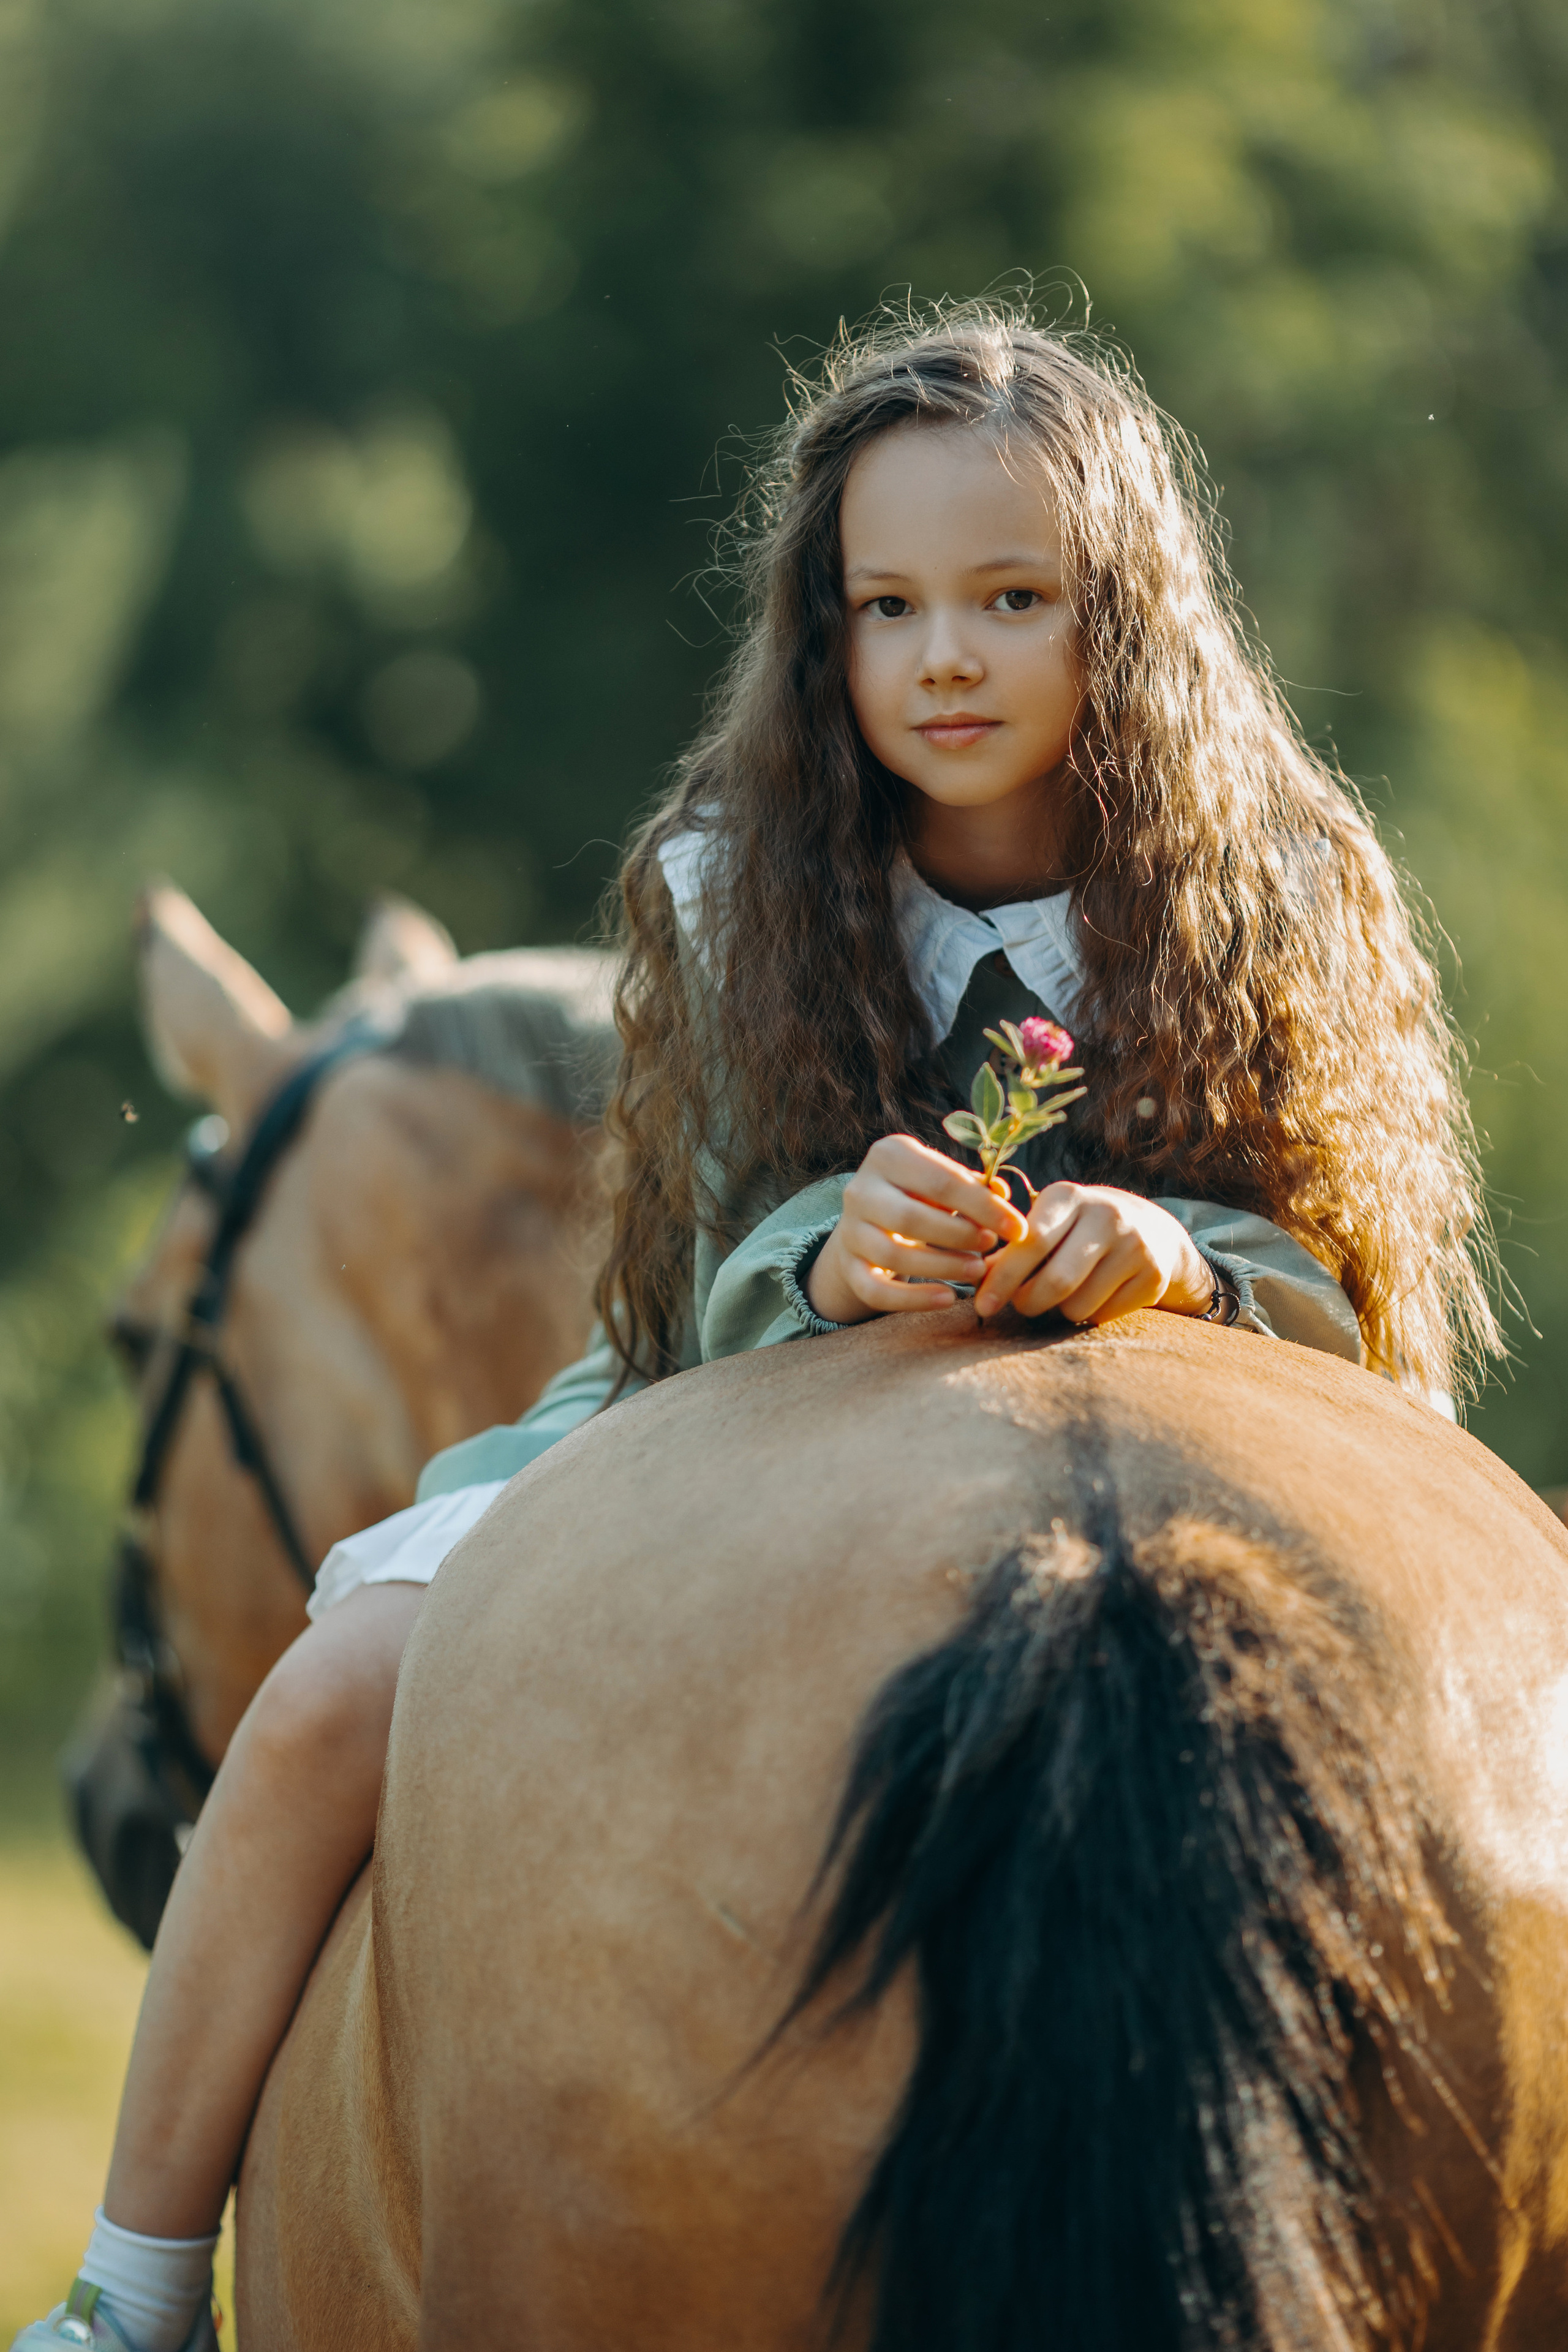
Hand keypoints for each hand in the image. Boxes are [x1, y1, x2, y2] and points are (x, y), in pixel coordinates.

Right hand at [806, 1134, 1027, 1324]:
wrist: (868, 1222)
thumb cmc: (919, 1196)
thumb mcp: (942, 1182)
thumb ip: (973, 1187)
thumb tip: (1002, 1195)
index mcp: (889, 1155)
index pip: (942, 1181)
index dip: (984, 1208)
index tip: (1018, 1229)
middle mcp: (860, 1189)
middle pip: (912, 1218)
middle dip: (961, 1236)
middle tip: (991, 1246)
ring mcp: (849, 1230)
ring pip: (894, 1256)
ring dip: (943, 1267)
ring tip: (976, 1270)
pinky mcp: (847, 1267)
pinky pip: (876, 1291)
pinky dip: (913, 1300)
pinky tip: (947, 1299)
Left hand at [972, 1184, 1212, 1325]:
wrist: (1153, 1230)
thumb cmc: (1078, 1229)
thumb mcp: (1048, 1222)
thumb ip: (1011, 1247)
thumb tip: (971, 1274)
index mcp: (1068, 1196)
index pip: (1029, 1242)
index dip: (1002, 1278)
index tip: (982, 1305)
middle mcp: (1105, 1215)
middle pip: (1055, 1281)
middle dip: (1028, 1302)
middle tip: (1021, 1306)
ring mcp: (1134, 1245)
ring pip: (1077, 1305)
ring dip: (1058, 1311)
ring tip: (1062, 1294)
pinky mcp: (1153, 1276)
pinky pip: (1103, 1315)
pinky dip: (1089, 1315)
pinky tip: (1095, 1294)